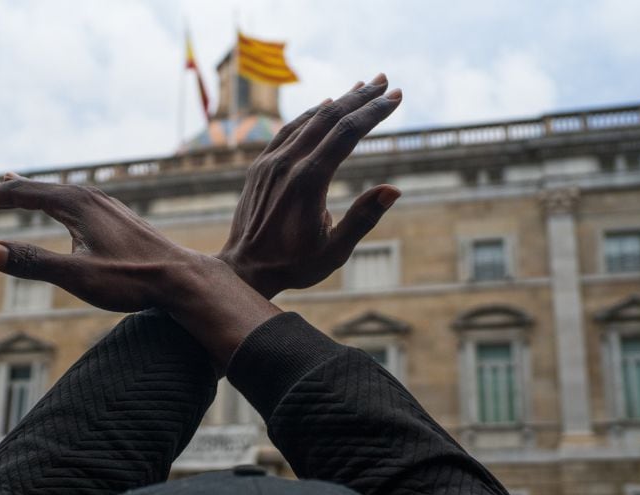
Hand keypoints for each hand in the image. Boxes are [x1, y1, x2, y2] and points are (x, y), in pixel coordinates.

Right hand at [0, 174, 204, 312]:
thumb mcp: (77, 276)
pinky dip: (56, 200)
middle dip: (6, 190)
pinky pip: (77, 201)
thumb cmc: (132, 281)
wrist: (183, 280)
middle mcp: (92, 197)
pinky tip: (64, 208)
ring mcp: (108, 206)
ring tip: (14, 183)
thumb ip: (32, 263)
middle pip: (40, 188)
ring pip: (60, 192)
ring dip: (32, 190)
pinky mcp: (120, 219)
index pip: (23, 194)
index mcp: (76, 205)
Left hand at [218, 73, 402, 298]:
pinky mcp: (260, 166)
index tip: (396, 96)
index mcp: (309, 181)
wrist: (243, 268)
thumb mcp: (334, 252)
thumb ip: (363, 219)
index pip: (347, 133)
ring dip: (338, 101)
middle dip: (361, 97)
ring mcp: (271, 162)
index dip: (374, 112)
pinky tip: (324, 106)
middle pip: (330, 117)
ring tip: (361, 87)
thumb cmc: (292, 265)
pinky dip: (310, 115)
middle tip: (386, 81)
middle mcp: (288, 164)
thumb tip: (393, 189)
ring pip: (308, 120)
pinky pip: (288, 130)